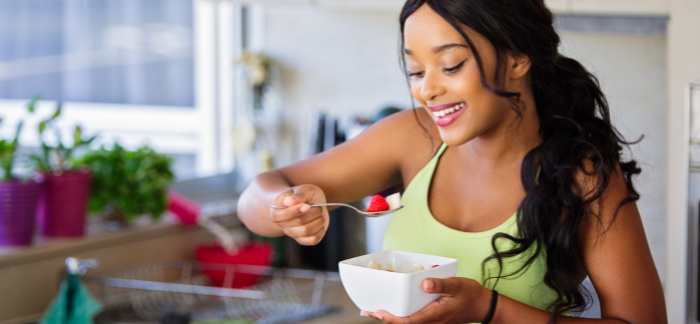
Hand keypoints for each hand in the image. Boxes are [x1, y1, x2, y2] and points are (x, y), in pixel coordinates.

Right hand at [270, 184, 329, 245]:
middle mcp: (283, 225)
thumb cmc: (303, 195)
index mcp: (277, 212)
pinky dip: (321, 230)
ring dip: (318, 220)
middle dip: (313, 212)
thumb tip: (289, 202)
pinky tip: (319, 222)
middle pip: (300, 222)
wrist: (309, 202)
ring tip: (319, 214)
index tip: (307, 205)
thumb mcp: (303, 189)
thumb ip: (298, 195)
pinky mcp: (303, 240)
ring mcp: (293, 234)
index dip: (297, 211)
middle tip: (317, 206)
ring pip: (307, 231)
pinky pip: (314, 240)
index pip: (284, 216)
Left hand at [360, 277, 491, 323]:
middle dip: (384, 318)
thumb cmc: (470, 295)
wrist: (482, 306)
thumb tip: (425, 283)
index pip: (408, 321)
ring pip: (407, 322)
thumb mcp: (457, 285)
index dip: (391, 318)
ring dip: (391, 318)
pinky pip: (413, 319)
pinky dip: (400, 315)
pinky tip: (394, 308)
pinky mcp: (432, 319)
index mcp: (434, 315)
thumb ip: (441, 285)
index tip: (378, 312)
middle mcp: (430, 321)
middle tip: (366, 311)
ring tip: (374, 310)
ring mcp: (431, 321)